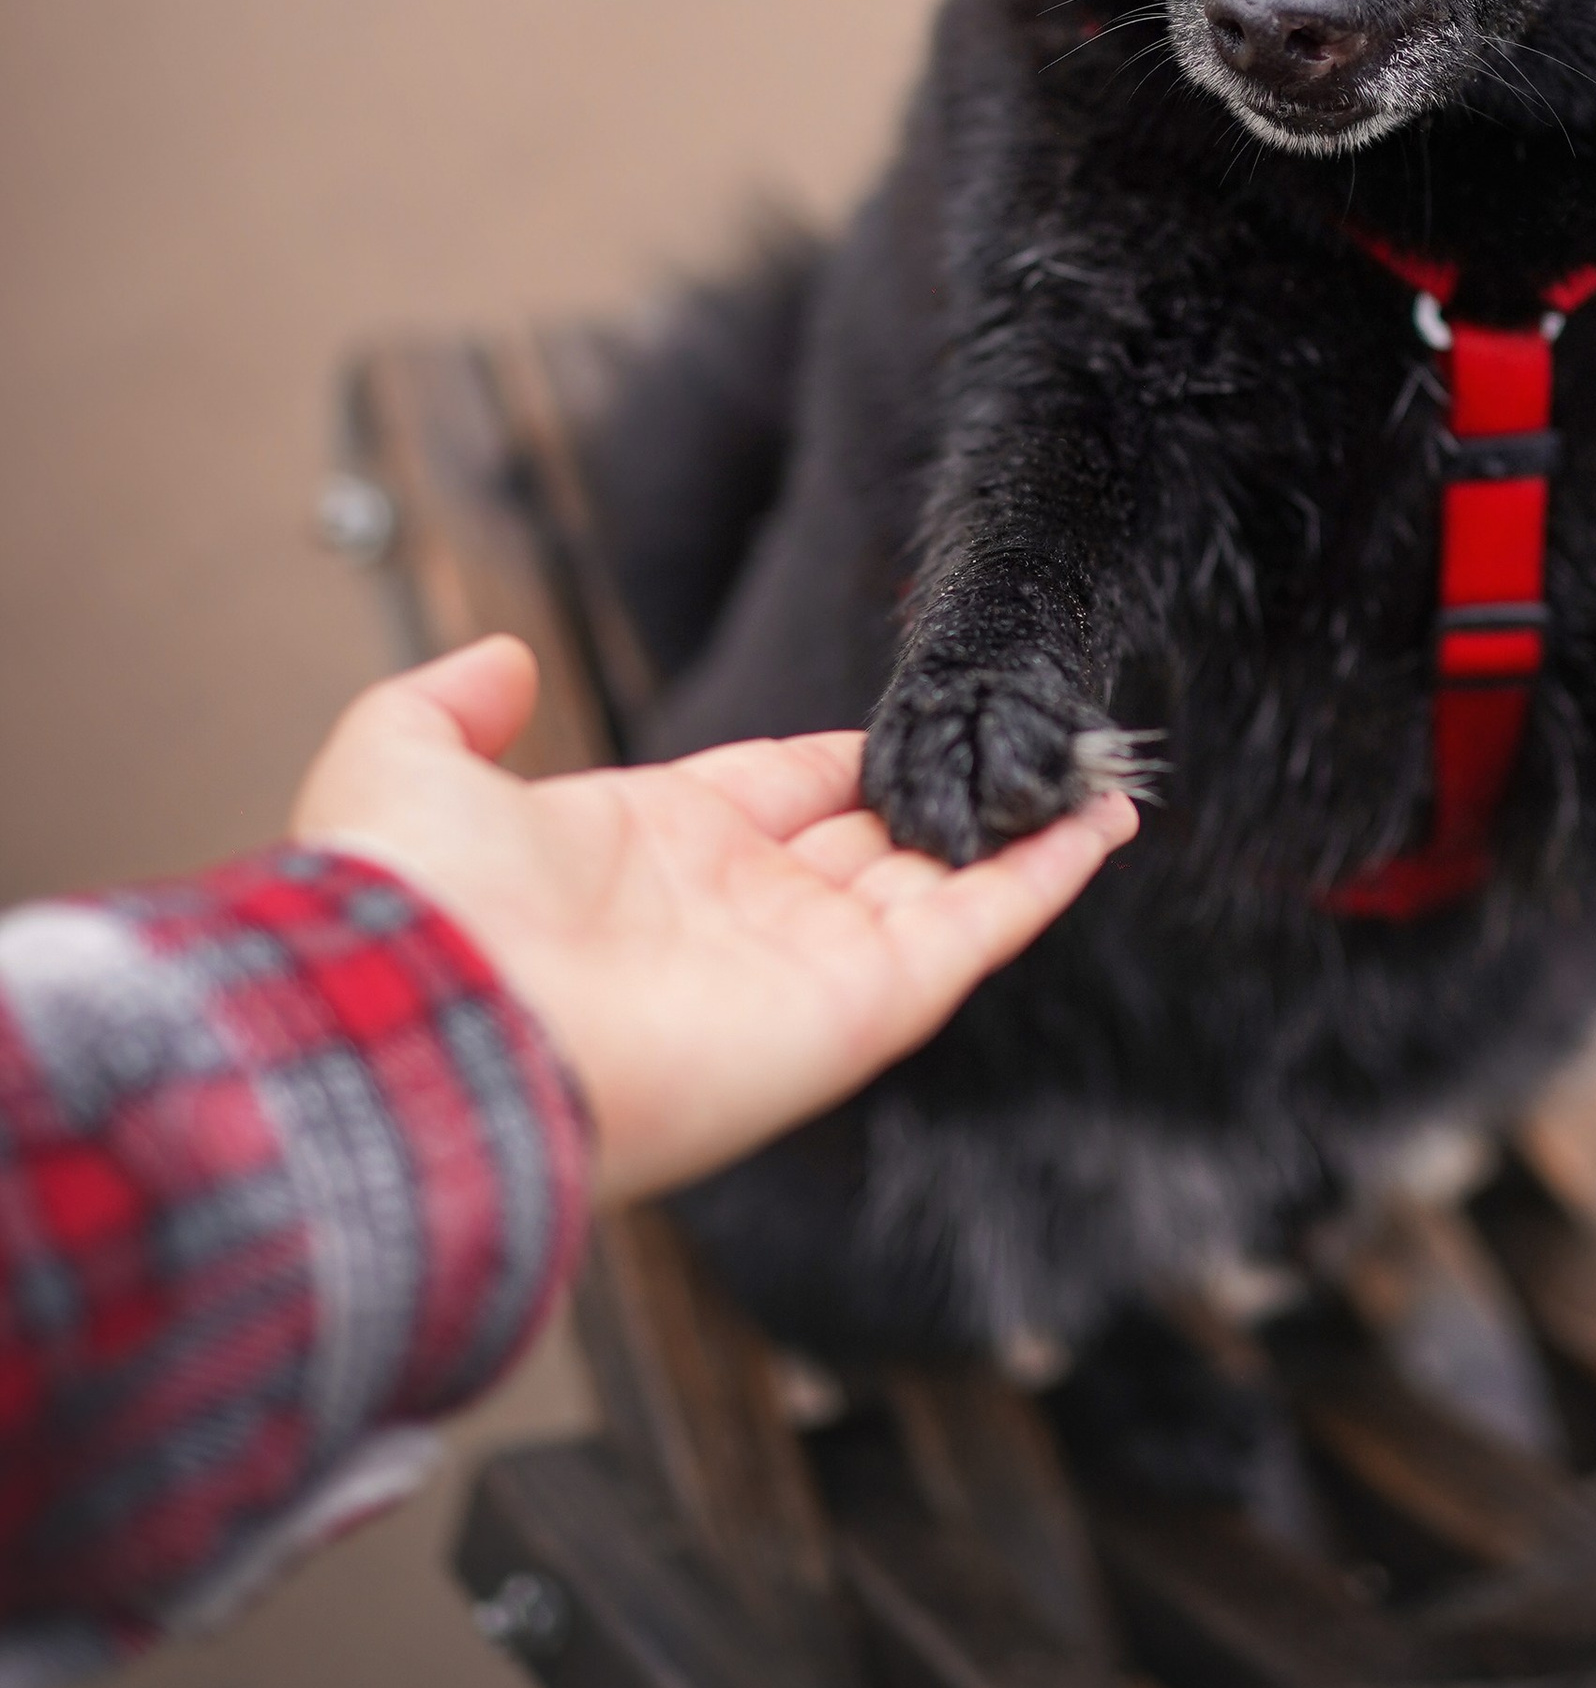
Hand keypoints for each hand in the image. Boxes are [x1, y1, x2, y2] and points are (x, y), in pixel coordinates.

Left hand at [290, 637, 1136, 1206]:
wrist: (426, 1027)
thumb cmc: (406, 910)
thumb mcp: (400, 759)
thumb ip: (453, 704)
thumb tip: (502, 660)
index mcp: (652, 852)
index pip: (785, 789)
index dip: (853, 754)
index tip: (919, 716)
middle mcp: (738, 915)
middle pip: (879, 839)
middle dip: (955, 793)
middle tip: (1037, 742)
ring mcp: (806, 964)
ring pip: (944, 884)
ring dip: (1024, 829)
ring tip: (1103, 772)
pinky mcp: (859, 1007)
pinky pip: (975, 930)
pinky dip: (1046, 878)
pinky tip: (1104, 823)